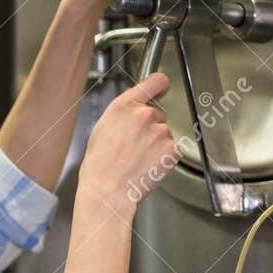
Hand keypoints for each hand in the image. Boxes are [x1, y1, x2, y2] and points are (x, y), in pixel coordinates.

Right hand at [78, 71, 178, 208]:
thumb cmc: (99, 165)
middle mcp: (145, 114)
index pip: (155, 82)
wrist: (108, 190)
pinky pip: (171, 149)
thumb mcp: (102, 128)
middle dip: (150, 126)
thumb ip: (122, 112)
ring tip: (137, 158)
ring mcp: (161, 131)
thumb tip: (134, 106)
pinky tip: (146, 165)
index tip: (160, 90)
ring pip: (164, 132)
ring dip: (156, 142)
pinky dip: (163, 157)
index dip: (159, 86)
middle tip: (134, 144)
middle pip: (158, 113)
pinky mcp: (172, 149)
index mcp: (124, 106)